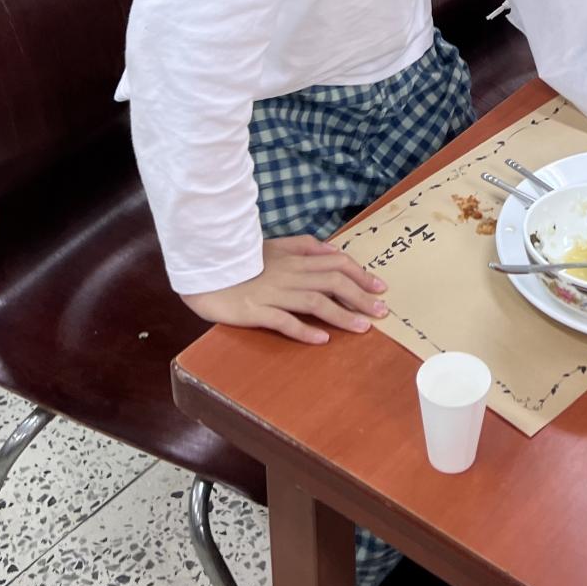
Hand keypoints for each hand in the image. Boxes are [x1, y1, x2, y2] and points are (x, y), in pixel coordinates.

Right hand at [181, 235, 387, 344]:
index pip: (335, 263)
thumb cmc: (241, 261)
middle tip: (381, 312)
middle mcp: (288, 274)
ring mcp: (272, 293)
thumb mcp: (274, 246)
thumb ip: (303, 246)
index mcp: (293, 259)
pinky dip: (304, 330)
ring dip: (342, 315)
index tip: (380, 288)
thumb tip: (333, 250)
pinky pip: (283, 321)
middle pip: (332, 283)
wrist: (205, 271)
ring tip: (362, 328)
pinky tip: (322, 339)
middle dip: (360, 297)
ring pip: (314, 302)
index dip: (360, 275)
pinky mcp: (255, 311)